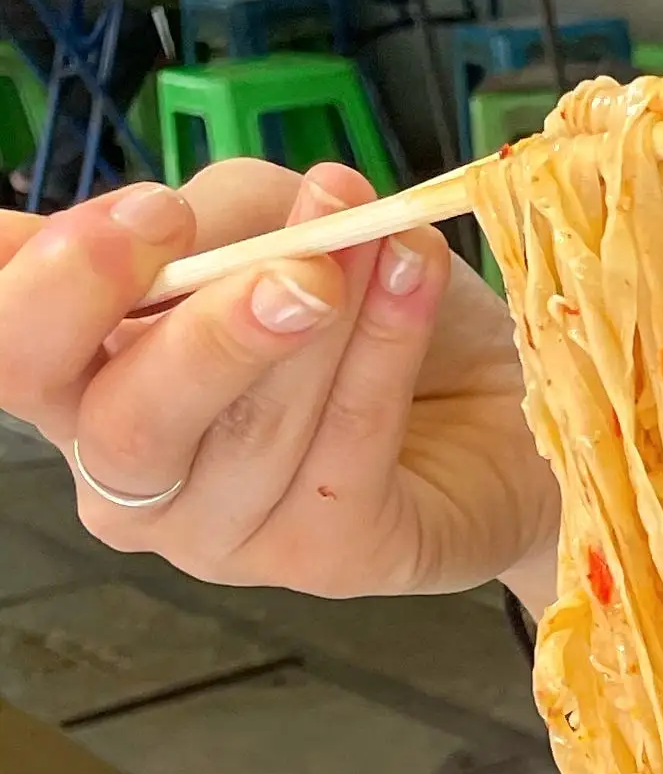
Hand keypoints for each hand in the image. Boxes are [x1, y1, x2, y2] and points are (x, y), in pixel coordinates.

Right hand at [0, 163, 556, 598]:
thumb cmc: (371, 306)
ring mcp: (216, 530)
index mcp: (82, 373)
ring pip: (247, 433)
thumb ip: (222, 219)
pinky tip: (416, 280)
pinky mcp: (322, 558)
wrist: (502, 393)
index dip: (46, 289)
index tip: (149, 218)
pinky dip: (387, 350)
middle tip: (291, 267)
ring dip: (326, 326)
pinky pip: (347, 450)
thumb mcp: (281, 224)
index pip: (8, 344)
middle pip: (113, 423)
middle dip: (202, 336)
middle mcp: (126, 464)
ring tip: (377, 245)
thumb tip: (189, 215)